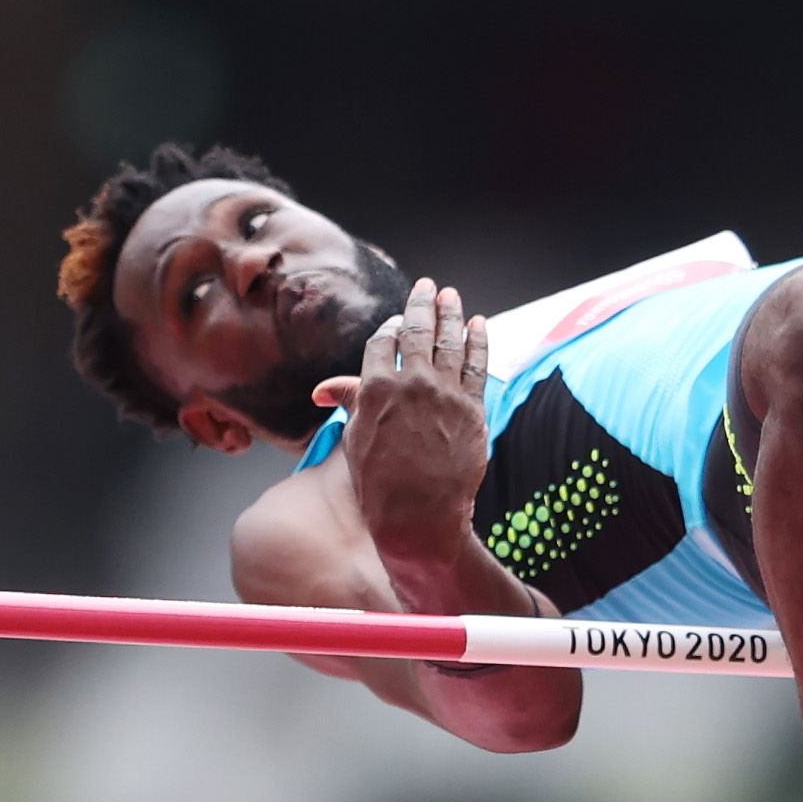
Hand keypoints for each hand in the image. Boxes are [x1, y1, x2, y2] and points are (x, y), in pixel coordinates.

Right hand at [314, 277, 492, 567]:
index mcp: (374, 388)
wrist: (419, 514)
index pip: (382, 342)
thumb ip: (349, 402)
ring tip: (451, 296)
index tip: (396, 322)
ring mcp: (444, 393)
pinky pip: (476, 364)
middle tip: (428, 286)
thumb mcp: (355, 439)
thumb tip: (323, 388)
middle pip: (416, 331)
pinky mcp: (472, 407)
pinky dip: (478, 340)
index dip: (389, 328)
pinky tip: (479, 324)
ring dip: (451, 314)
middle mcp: (410, 383)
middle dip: (422, 304)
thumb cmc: (380, 482)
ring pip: (449, 341)